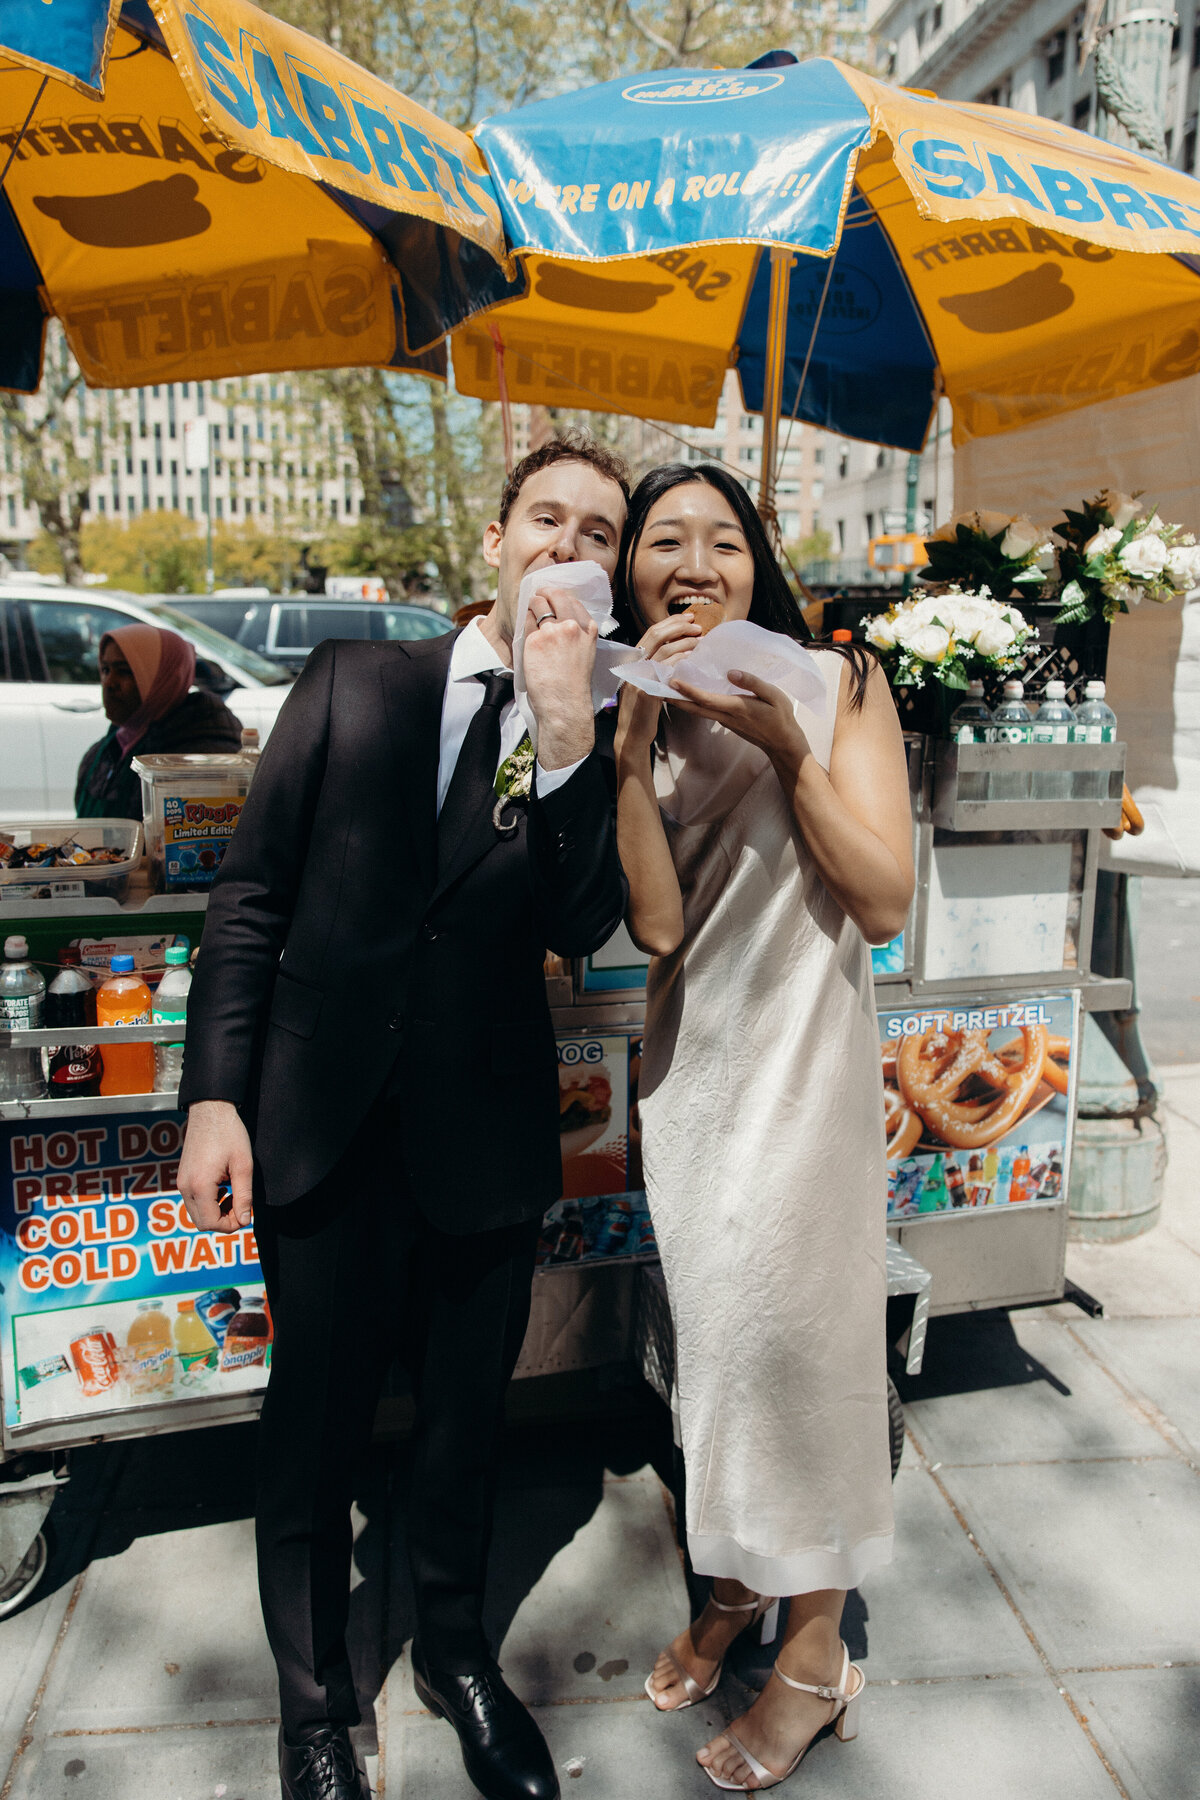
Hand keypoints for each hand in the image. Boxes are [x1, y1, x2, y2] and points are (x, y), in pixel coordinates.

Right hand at [178, 1100, 253, 1234]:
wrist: (210, 1110)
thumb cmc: (229, 1134)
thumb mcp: (243, 1165)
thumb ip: (244, 1196)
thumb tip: (245, 1220)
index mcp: (200, 1186)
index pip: (211, 1223)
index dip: (231, 1225)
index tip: (246, 1215)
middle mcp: (185, 1187)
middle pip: (201, 1223)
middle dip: (223, 1222)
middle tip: (241, 1207)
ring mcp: (181, 1182)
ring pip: (196, 1213)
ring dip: (215, 1213)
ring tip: (234, 1196)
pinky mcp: (182, 1177)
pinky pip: (192, 1201)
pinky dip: (208, 1203)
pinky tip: (223, 1189)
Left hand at [523, 585, 598, 769]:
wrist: (564, 706)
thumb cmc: (573, 686)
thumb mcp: (585, 653)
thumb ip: (576, 634)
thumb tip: (558, 619)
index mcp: (588, 629)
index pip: (573, 600)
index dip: (559, 598)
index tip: (553, 600)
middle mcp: (572, 626)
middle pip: (556, 595)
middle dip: (544, 593)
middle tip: (537, 598)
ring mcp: (553, 632)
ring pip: (538, 604)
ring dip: (532, 605)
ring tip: (529, 612)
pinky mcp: (535, 640)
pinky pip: (525, 621)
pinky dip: (523, 622)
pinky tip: (524, 630)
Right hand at [615, 613, 702, 756]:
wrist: (632, 735)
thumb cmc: (643, 711)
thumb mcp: (647, 683)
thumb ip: (656, 667)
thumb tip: (677, 651)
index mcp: (635, 661)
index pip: (652, 632)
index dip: (671, 622)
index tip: (688, 618)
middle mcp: (634, 666)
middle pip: (656, 635)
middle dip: (679, 626)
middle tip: (697, 625)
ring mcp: (639, 677)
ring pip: (663, 650)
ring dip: (684, 642)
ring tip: (700, 640)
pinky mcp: (647, 691)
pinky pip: (665, 670)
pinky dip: (680, 661)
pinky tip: (692, 658)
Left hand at [668, 667, 807, 765]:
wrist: (782, 742)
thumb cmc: (780, 717)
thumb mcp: (774, 695)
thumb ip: (753, 682)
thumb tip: (731, 672)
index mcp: (736, 707)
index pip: (706, 699)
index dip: (688, 691)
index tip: (672, 681)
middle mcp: (726, 716)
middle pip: (694, 708)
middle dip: (674, 698)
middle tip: (656, 687)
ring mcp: (724, 721)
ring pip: (698, 711)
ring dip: (681, 701)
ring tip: (666, 688)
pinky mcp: (726, 721)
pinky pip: (705, 711)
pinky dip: (693, 702)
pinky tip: (688, 693)